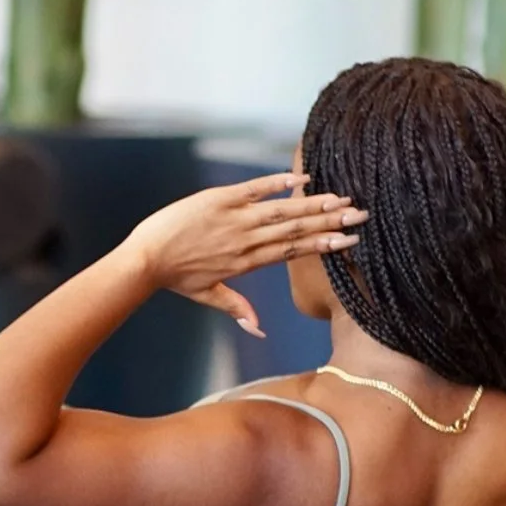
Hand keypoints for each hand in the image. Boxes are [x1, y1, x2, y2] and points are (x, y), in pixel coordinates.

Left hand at [124, 173, 366, 334]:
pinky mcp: (218, 199)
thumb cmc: (174, 277)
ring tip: (340, 199)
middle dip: (330, 223)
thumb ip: (237, 308)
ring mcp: (234, 218)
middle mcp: (246, 240)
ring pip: (281, 210)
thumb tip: (258, 328)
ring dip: (312, 204)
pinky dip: (276, 183)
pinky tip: (300, 177)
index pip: (292, 251)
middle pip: (296, 230)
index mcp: (247, 262)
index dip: (323, 245)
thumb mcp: (208, 296)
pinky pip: (253, 189)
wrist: (145, 258)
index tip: (350, 241)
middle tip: (360, 215)